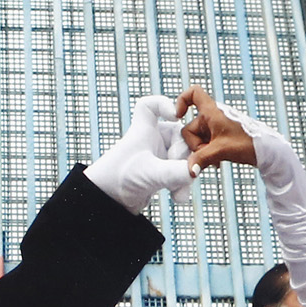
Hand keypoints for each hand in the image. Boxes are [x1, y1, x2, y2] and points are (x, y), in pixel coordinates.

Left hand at [84, 93, 194, 212]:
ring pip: (184, 157)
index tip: (175, 115)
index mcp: (143, 131)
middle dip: (184, 156)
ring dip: (184, 174)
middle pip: (180, 136)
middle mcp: (151, 141)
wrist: (107, 203)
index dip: (163, 104)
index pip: (149, 106)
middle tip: (179, 171)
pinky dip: (182, 185)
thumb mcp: (150, 174)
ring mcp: (158, 157)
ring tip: (177, 190)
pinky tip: (178, 198)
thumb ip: (176, 172)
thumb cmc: (119, 180)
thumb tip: (197, 170)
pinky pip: (181, 173)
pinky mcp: (162, 173)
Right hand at [177, 87, 256, 171]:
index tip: (178, 116)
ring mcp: (217, 127)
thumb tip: (189, 170)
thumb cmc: (248, 143)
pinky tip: (217, 162)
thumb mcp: (221, 151)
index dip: (181, 101)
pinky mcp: (222, 136)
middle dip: (196, 144)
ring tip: (215, 161)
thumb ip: (201, 159)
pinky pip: (207, 143)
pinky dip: (209, 152)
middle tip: (207, 155)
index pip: (193, 94)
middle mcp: (213, 116)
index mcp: (212, 112)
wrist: (268, 152)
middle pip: (191, 126)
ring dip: (203, 151)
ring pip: (199, 138)